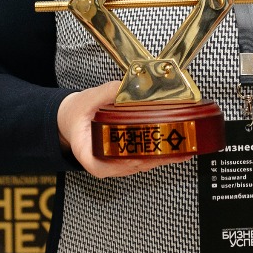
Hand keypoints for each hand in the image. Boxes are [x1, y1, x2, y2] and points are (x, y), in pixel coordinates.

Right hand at [57, 81, 192, 177]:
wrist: (74, 118)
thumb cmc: (78, 113)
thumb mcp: (88, 99)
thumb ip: (106, 92)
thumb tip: (126, 85)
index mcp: (87, 153)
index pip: (101, 167)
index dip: (121, 165)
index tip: (135, 158)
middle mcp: (102, 163)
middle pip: (128, 167)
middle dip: (151, 159)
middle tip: (171, 149)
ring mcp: (115, 163)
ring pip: (140, 165)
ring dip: (160, 158)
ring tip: (179, 148)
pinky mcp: (127, 158)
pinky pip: (143, 159)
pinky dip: (158, 154)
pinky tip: (174, 147)